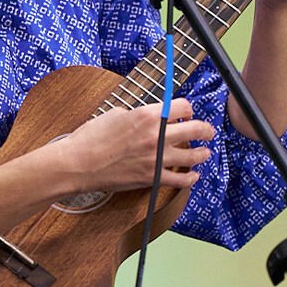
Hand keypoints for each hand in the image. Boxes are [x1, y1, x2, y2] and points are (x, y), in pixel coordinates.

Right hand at [60, 97, 214, 193]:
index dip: (187, 109)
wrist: (79, 163)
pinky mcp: (152, 177)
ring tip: (205, 152)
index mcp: (147, 115)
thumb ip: (140, 114)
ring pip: (193, 155)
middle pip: (195, 129)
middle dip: (205, 129)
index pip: (183, 107)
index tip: (187, 113)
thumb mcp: (117, 114)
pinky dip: (191, 178)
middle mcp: (156, 135)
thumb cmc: (92, 137)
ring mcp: (156, 158)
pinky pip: (181, 180)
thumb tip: (152, 117)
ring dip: (202, 153)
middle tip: (208, 131)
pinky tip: (194, 175)